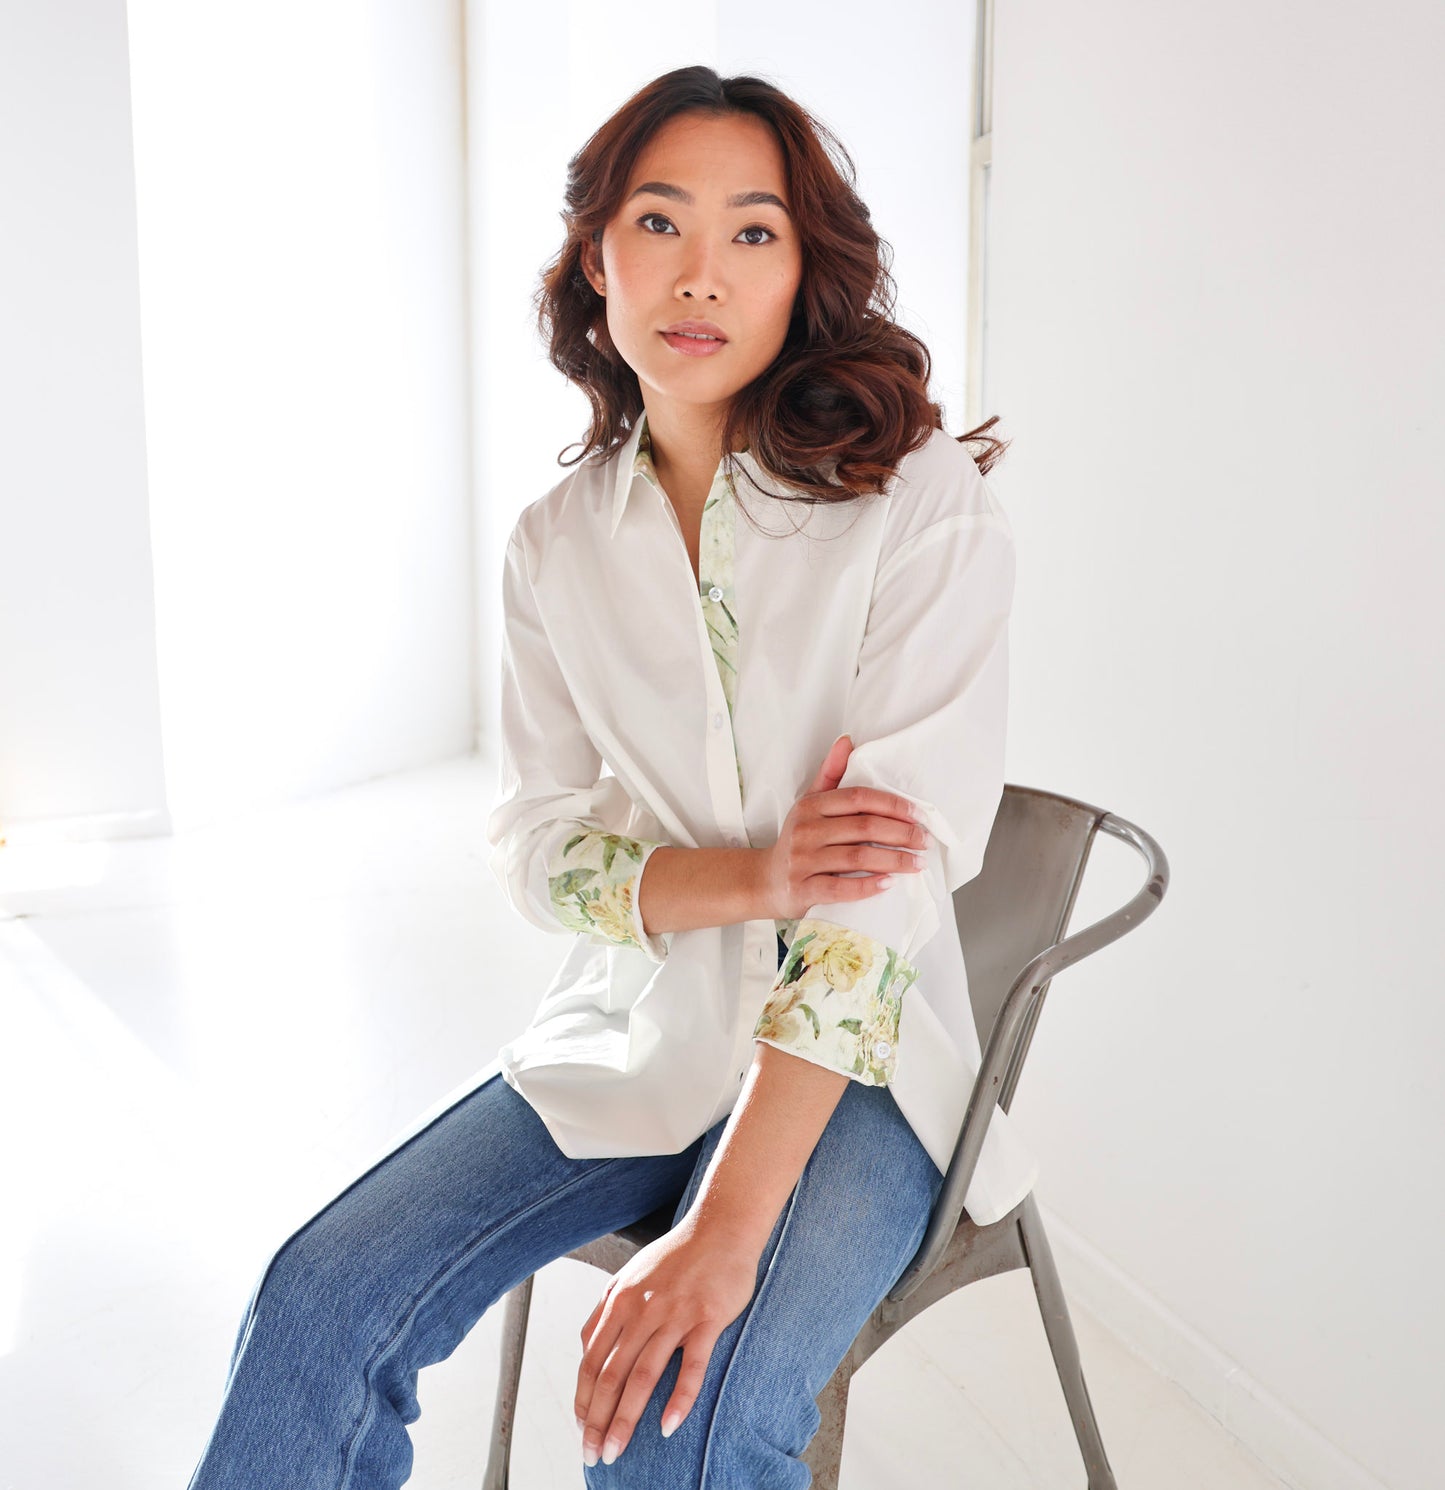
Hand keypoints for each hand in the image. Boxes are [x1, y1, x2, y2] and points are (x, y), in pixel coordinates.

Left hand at [575, 1214, 759, 1465]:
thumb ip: (608, 1311)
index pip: (590, 1361)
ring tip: (615, 1451)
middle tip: (592, 1455)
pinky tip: (667, 1427)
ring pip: (643, 1377)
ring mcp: (674, 1314)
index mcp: (618, 1300)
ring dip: (625, 1419)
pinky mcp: (707, 1319)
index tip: (581, 1429)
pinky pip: (690, 1366)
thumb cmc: (676, 1255)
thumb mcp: (630, 1275)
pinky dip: (678, 1400)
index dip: (582, 1400)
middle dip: (596, 1421)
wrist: (721, 1226)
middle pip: (610, 1375)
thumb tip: (587, 1350)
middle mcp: (640, 1309)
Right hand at [758, 734, 930, 920]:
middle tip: (925, 841)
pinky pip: (841, 889)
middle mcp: (805, 830)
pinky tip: (890, 884)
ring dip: (894, 861)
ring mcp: (803, 861)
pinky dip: (868, 886)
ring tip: (918, 863)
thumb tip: (847, 741)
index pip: (858, 798)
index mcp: (811, 806)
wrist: (766, 881)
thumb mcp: (809, 803)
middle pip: (863, 827)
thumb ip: (830, 774)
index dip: (892, 805)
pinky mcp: (803, 889)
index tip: (918, 815)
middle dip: (901, 834)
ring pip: (857, 857)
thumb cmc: (799, 839)